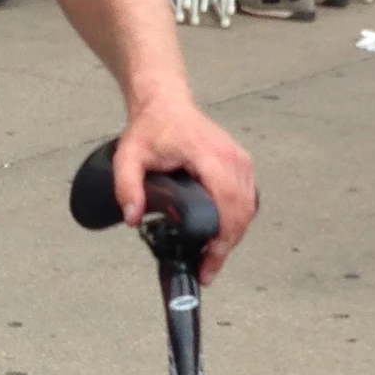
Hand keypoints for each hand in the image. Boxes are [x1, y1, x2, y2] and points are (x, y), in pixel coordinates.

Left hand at [112, 97, 258, 283]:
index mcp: (208, 154)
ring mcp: (240, 160)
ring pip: (248, 208)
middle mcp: (232, 157)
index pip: (226, 201)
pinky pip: (247, 199)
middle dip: (226, 245)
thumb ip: (126, 187)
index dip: (221, 235)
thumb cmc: (151, 128)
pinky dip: (237, 221)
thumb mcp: (128, 156)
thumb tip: (133, 219)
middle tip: (206, 270)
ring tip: (211, 259)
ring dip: (233, 236)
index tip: (208, 258)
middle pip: (241, 211)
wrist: (166, 103)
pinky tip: (221, 237)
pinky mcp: (242, 164)